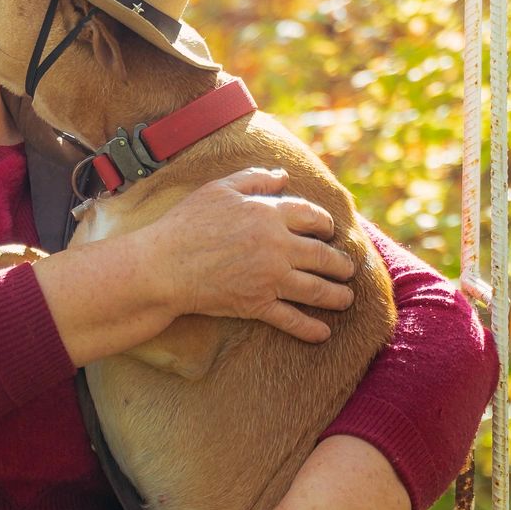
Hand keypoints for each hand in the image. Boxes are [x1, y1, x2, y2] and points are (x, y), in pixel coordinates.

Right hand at [135, 168, 355, 341]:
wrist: (163, 265)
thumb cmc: (185, 224)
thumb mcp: (218, 189)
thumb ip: (253, 179)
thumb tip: (282, 176)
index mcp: (269, 214)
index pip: (312, 217)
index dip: (326, 224)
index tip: (330, 231)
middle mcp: (277, 246)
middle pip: (324, 255)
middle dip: (341, 264)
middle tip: (347, 269)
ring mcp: (270, 277)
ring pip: (316, 288)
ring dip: (337, 295)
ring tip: (346, 299)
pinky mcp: (257, 304)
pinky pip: (291, 319)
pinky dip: (310, 328)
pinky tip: (323, 333)